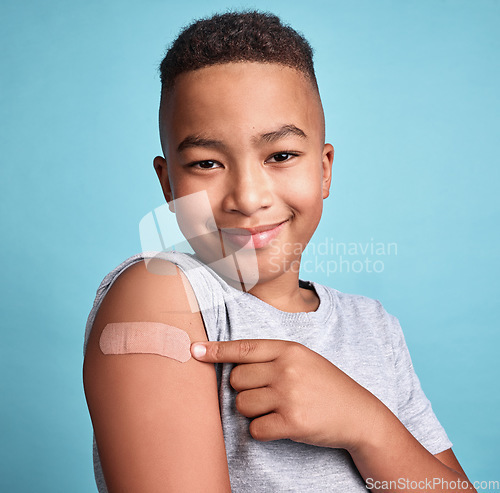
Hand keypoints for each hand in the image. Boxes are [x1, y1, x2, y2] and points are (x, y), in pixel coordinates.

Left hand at [191, 339, 382, 450]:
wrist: (358, 413)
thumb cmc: (325, 384)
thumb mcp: (302, 360)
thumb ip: (271, 358)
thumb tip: (231, 367)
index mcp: (288, 349)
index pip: (244, 348)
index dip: (216, 351)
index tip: (194, 351)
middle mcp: (286, 369)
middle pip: (236, 380)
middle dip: (243, 390)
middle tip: (265, 394)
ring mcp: (289, 395)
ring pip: (242, 405)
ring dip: (253, 411)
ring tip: (276, 409)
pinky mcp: (291, 422)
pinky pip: (255, 429)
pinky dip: (263, 430)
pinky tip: (281, 425)